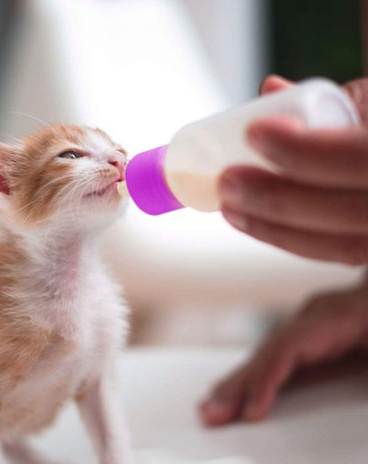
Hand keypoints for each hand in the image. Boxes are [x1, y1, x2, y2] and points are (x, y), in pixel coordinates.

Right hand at [199, 277, 367, 425]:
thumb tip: (358, 402)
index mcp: (339, 316)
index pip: (290, 345)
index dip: (267, 377)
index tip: (251, 411)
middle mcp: (315, 316)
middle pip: (267, 351)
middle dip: (237, 385)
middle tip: (209, 413)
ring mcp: (308, 323)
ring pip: (264, 353)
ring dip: (236, 383)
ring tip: (210, 408)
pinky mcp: (307, 334)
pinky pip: (272, 355)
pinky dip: (250, 375)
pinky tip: (233, 389)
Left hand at [219, 75, 367, 263]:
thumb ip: (339, 99)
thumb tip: (271, 90)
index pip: (362, 158)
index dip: (306, 150)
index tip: (255, 132)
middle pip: (348, 213)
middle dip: (279, 198)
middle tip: (228, 181)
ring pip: (343, 248)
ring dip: (277, 229)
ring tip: (231, 208)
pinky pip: (340, 254)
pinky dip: (295, 241)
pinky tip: (257, 224)